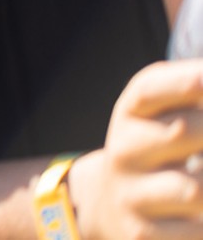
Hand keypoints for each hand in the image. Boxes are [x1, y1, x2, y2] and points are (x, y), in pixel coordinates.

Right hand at [71, 60, 202, 238]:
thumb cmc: (158, 153)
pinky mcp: (143, 234)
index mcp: (131, 115)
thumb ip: (191, 101)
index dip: (182, 82)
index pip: (149, 90)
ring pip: (193, 191)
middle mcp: (125, 151)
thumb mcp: (161, 119)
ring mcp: (132, 195)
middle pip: (180, 132)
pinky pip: (196, 232)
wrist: (112, 205)